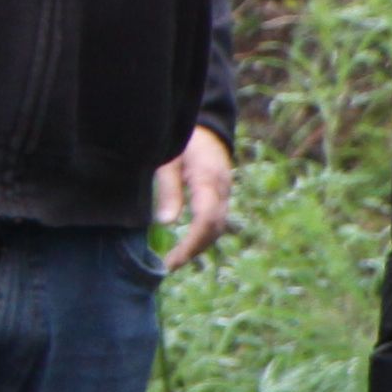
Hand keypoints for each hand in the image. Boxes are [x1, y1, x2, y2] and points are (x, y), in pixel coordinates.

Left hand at [151, 123, 234, 269]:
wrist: (205, 127)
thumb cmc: (181, 140)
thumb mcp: (167, 159)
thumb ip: (168, 189)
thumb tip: (166, 223)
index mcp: (208, 179)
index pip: (207, 219)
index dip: (191, 242)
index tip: (173, 259)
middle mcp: (222, 189)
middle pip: (215, 228)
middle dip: (194, 250)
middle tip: (169, 265)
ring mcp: (225, 192)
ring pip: (218, 227)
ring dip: (199, 246)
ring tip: (174, 260)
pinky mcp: (221, 195)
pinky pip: (216, 220)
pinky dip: (203, 236)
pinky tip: (186, 244)